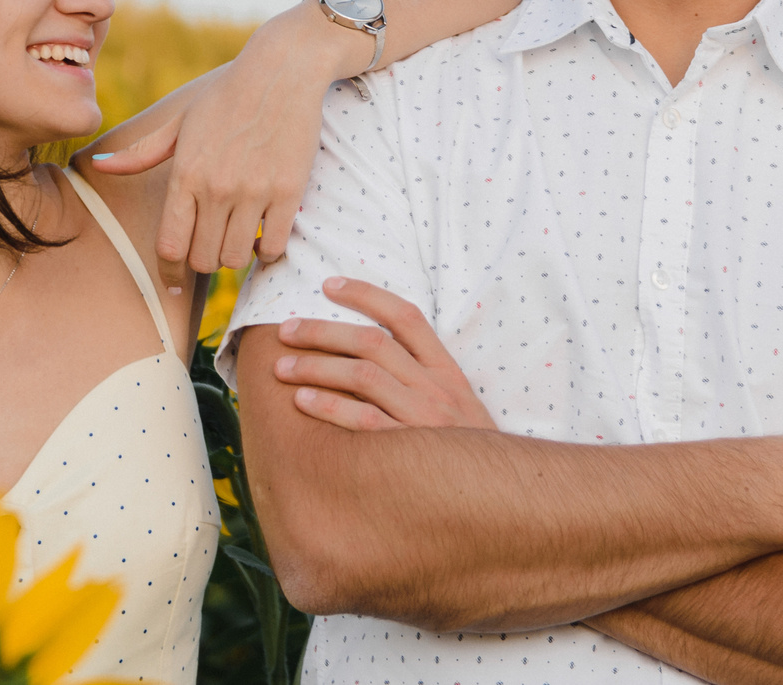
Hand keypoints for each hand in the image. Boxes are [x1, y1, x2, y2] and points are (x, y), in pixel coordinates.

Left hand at [89, 4, 362, 272]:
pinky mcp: (288, 192)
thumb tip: (99, 166)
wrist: (281, 71)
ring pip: (235, 258)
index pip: (168, 245)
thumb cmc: (226, 96)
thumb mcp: (179, 122)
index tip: (172, 282)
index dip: (168, 272)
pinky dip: (266, 250)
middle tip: (210, 245)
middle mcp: (216, 187)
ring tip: (236, 238)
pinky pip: (272, 246)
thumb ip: (140, 153)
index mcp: (185, 174)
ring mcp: (253, 191)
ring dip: (234, 255)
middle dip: (203, 260)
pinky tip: (263, 234)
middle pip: (202, 259)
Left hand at [272, 277, 497, 431]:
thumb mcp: (459, 406)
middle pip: (372, 342)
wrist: (500, 497)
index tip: (329, 285)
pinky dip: (329, 407)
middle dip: (323, 331)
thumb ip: (424, 378)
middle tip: (285, 330)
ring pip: (362, 376)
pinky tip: (300, 400)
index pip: (406, 317)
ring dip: (316, 366)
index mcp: (447, 371)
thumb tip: (370, 354)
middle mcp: (435, 388)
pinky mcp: (408, 450)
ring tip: (281, 366)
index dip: (366, 294)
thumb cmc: (467, 451)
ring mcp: (422, 418)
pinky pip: (362, 421)